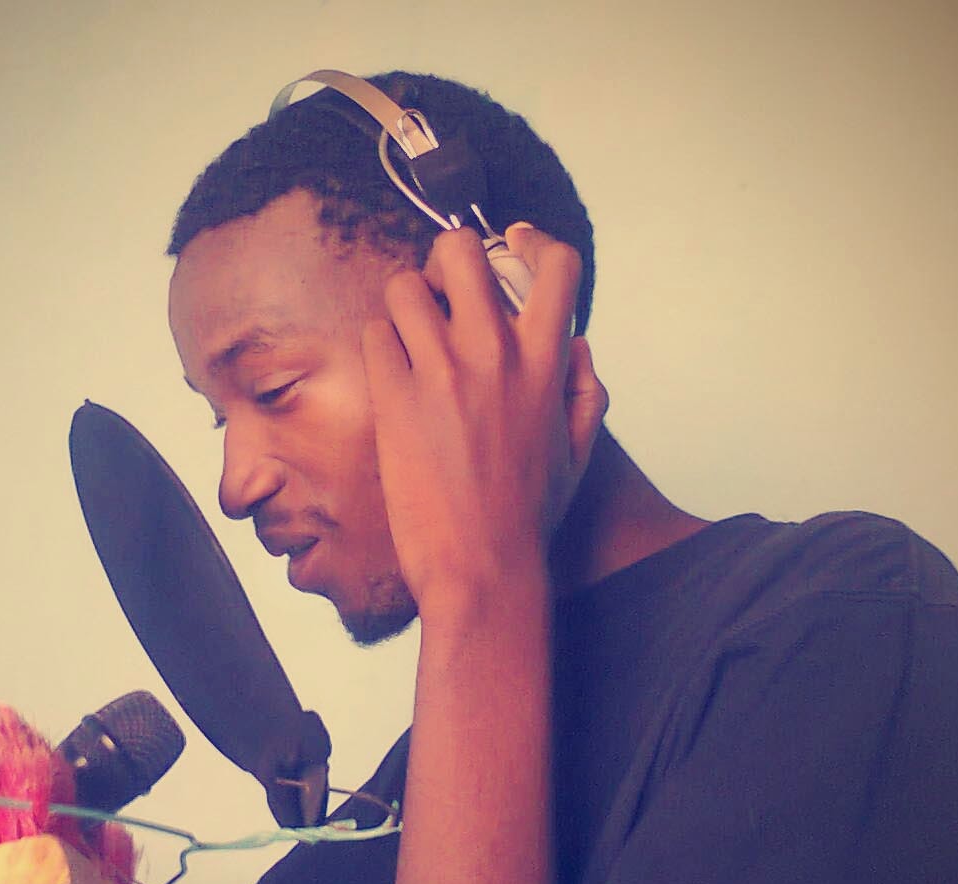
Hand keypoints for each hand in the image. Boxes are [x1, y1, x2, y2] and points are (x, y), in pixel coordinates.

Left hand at [361, 223, 607, 614]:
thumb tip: (575, 346)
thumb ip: (584, 389)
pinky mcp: (394, 399)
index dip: (530, 242)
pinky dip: (380, 347)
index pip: (554, 265)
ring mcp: (440, 373)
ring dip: (403, 305)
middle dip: (445, 261)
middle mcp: (493, 354)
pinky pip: (374, 335)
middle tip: (441, 293)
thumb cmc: (528, 515)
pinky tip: (391, 378)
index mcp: (544, 362)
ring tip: (408, 339)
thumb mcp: (579, 451)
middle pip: (461, 250)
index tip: (512, 245)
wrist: (481, 567)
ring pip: (403, 286)